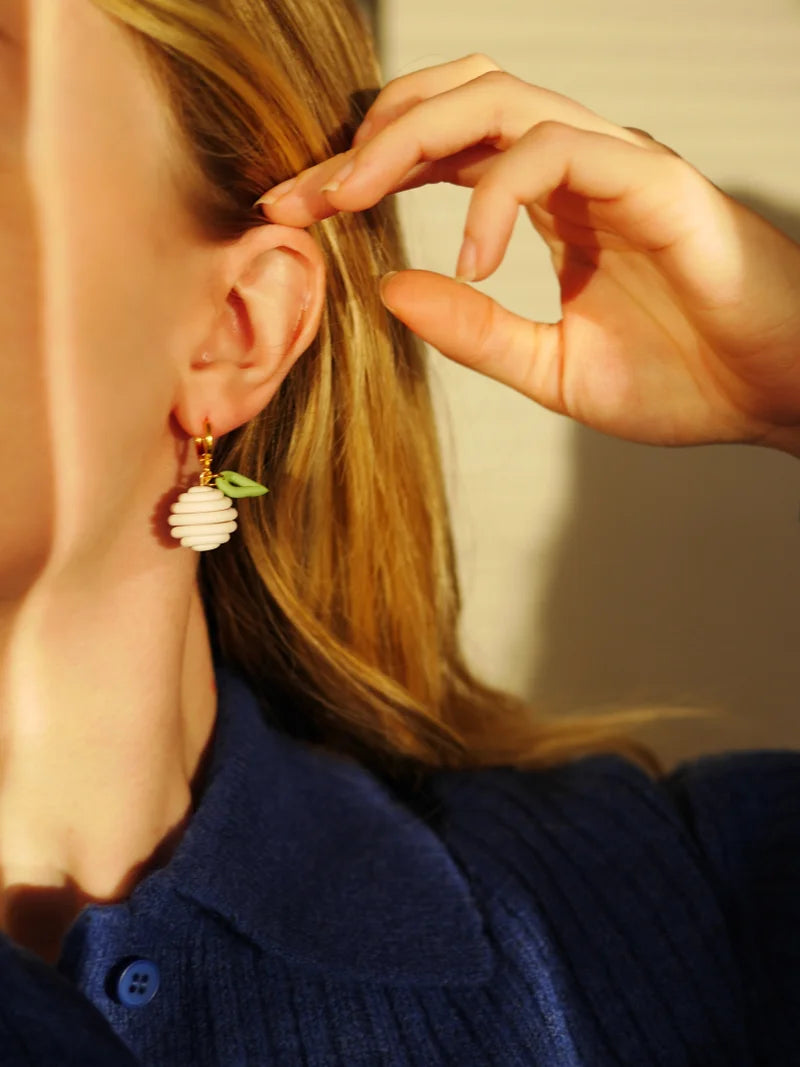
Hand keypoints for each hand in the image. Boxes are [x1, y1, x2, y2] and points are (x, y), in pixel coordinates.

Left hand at [257, 54, 799, 455]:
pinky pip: (557, 151)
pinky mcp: (654, 177)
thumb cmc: (682, 380)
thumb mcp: (552, 368)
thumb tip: (387, 289)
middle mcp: (574, 167)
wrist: (775, 395)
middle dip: (365, 141)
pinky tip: (472, 256)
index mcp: (547, 203)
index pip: (438, 154)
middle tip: (296, 196)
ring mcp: (615, 162)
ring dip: (408, 140)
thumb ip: (475, 331)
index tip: (294, 212)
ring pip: (496, 98)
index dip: (361, 173)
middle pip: (452, 101)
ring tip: (348, 197)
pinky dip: (497, 193)